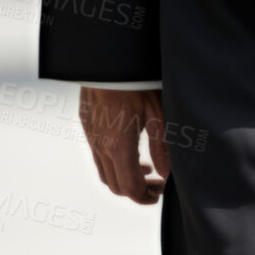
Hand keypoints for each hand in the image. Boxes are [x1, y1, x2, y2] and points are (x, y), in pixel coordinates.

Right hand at [78, 86, 169, 202]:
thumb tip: (167, 175)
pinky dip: (114, 161)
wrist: (108, 57)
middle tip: (157, 185)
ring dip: (124, 177)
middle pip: (115, 185)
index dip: (145, 198)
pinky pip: (97, 153)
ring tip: (146, 170)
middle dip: (137, 191)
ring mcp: (90, 135)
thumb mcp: (158, 112)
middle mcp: (99, 145)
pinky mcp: (86, 123)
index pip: (129, 188)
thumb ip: (162, 147)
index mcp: (118, 146)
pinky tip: (130, 149)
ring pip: (104, 171)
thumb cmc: (137, 81)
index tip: (159, 195)